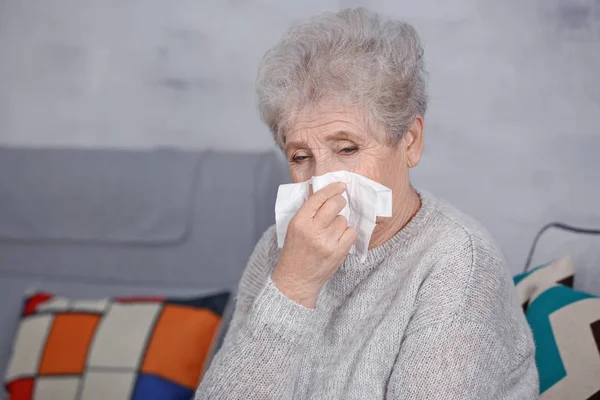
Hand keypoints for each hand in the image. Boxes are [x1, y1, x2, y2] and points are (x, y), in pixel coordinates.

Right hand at [272, 182, 357, 307]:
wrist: (296, 279)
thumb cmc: (295, 251)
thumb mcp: (293, 228)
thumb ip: (308, 212)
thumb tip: (326, 194)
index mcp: (299, 221)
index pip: (318, 198)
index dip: (331, 189)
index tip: (340, 186)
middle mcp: (312, 230)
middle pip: (334, 205)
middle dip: (340, 202)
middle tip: (339, 204)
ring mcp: (326, 242)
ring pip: (343, 220)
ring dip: (340, 223)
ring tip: (331, 231)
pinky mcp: (338, 252)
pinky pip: (351, 233)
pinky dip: (347, 234)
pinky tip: (339, 239)